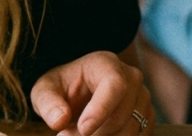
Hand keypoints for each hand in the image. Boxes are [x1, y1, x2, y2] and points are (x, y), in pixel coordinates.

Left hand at [31, 51, 153, 134]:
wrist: (77, 94)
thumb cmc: (61, 88)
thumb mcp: (45, 90)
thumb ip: (48, 103)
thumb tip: (59, 120)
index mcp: (106, 63)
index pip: (114, 86)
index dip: (101, 110)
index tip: (83, 129)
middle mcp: (131, 78)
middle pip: (122, 114)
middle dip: (95, 134)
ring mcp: (143, 99)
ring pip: (131, 130)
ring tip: (74, 135)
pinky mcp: (147, 118)